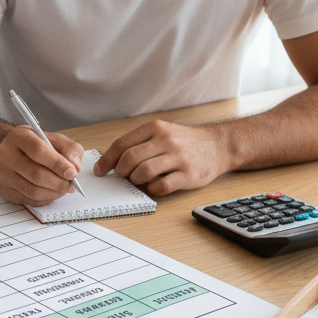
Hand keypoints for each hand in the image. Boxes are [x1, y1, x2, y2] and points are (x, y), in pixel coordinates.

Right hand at [0, 126, 83, 204]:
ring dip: (54, 193)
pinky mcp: (5, 190)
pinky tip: (51, 192)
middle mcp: (6, 155)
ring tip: (64, 189)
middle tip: (71, 185)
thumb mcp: (53, 139)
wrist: (9, 151)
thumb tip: (75, 167)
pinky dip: (46, 199)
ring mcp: (2, 174)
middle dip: (59, 182)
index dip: (58, 164)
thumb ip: (69, 149)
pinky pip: (30, 200)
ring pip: (33, 191)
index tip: (73, 173)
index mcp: (19, 137)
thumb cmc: (34, 144)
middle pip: (36, 174)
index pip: (38, 151)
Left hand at [95, 120, 229, 195]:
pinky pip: (160, 186)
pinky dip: (152, 189)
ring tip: (139, 179)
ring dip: (135, 180)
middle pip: (129, 159)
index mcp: (155, 128)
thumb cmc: (185, 142)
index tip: (100, 170)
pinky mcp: (187, 175)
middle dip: (121, 171)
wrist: (218, 145)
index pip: (122, 144)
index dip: (107, 160)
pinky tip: (154, 185)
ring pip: (143, 172)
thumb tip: (111, 161)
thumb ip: (139, 143)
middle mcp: (166, 141)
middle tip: (123, 175)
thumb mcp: (162, 132)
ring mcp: (178, 158)